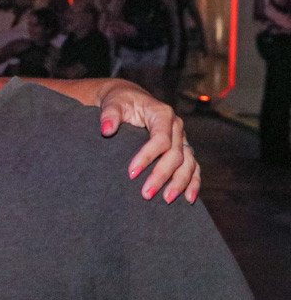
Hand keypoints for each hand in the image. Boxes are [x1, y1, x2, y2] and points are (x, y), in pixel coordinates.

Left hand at [98, 81, 199, 203]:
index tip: (131, 173)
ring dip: (179, 183)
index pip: (160, 139)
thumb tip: (106, 130)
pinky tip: (189, 198)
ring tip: (167, 200)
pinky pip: (193, 166)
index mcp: (162, 114)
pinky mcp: (182, 148)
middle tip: (146, 195)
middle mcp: (176, 126)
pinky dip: (193, 182)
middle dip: (162, 176)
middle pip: (175, 154)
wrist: (130, 99)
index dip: (147, 157)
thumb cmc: (121, 102)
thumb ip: (110, 115)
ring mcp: (181, 138)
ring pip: (188, 163)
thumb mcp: (113, 103)